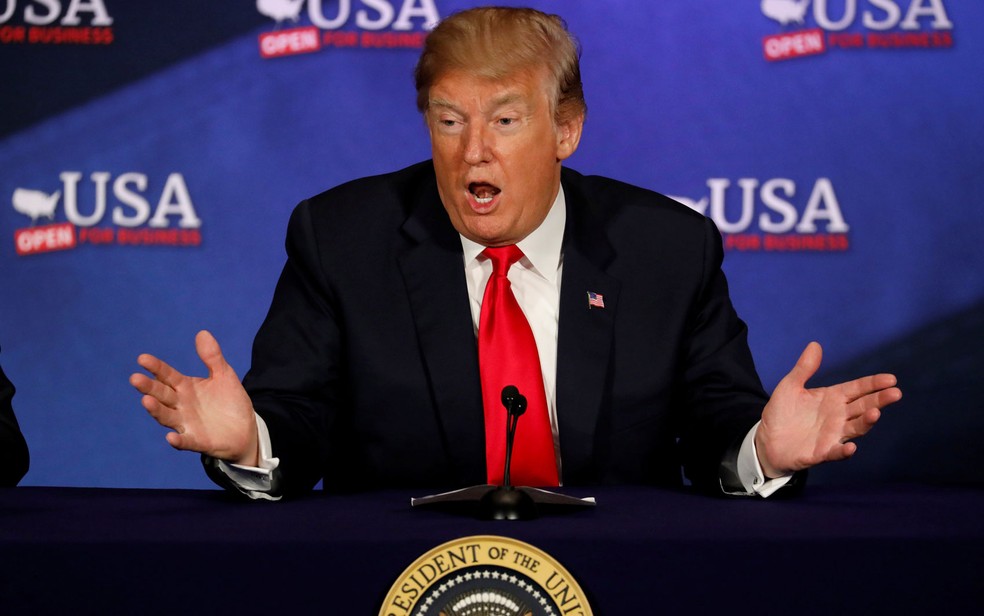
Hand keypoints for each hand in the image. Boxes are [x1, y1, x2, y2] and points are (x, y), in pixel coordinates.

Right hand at [130, 330, 258, 465]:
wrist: (245, 429)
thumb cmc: (229, 401)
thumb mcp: (224, 376)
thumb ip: (212, 357)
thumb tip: (202, 332)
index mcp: (185, 387)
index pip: (167, 376)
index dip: (155, 367)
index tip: (142, 358)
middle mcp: (181, 405)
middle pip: (162, 395)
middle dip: (149, 387)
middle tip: (135, 379)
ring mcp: (187, 424)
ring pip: (167, 416)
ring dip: (156, 410)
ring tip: (146, 401)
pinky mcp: (198, 441)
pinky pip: (186, 441)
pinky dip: (178, 440)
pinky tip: (171, 437)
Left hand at [755, 341, 901, 477]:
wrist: (766, 440)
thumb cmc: (782, 412)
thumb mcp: (790, 386)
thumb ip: (804, 368)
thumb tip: (815, 344)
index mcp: (833, 398)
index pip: (858, 389)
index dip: (873, 384)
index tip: (890, 379)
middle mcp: (838, 416)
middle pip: (863, 406)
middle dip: (879, 400)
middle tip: (895, 393)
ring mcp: (832, 435)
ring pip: (856, 428)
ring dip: (866, 422)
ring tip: (875, 413)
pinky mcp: (822, 453)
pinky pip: (836, 452)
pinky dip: (844, 451)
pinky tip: (851, 447)